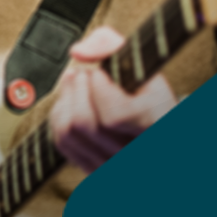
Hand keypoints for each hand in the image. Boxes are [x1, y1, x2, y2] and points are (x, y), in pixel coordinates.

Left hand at [50, 26, 176, 172]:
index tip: (103, 72)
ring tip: (75, 81)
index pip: (114, 116)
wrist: (157, 129)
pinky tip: (71, 102)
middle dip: (76, 89)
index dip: (100, 86)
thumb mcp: (144, 68)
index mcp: (155, 130)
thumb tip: (78, 51)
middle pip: (84, 125)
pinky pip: (62, 142)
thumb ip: (112, 46)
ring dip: (64, 99)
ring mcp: (111, 166)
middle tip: (83, 73)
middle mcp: (134, 156)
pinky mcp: (93, 169)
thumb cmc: (150, 96)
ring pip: (68, 133)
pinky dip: (59, 116)